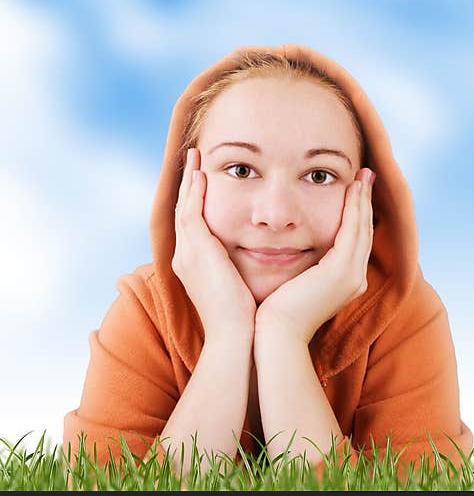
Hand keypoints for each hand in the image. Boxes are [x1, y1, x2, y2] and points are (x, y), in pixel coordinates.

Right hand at [172, 147, 256, 344]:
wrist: (237, 339)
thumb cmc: (247, 320)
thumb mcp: (243, 286)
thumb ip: (245, 269)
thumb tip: (267, 257)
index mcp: (196, 265)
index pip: (194, 225)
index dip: (197, 201)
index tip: (204, 180)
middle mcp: (186, 257)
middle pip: (184, 211)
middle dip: (188, 185)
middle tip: (192, 159)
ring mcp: (188, 254)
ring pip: (184, 206)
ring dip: (189, 180)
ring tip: (194, 157)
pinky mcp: (196, 252)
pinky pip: (191, 213)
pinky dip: (195, 192)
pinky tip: (201, 174)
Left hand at [255, 167, 375, 344]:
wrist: (275, 335)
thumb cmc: (276, 312)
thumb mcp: (297, 284)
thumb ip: (305, 269)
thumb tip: (296, 251)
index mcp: (346, 282)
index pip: (355, 241)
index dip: (358, 214)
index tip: (356, 190)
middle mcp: (355, 278)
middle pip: (364, 231)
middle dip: (365, 201)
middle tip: (367, 175)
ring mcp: (352, 275)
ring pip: (362, 227)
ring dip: (363, 199)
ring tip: (363, 176)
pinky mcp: (342, 271)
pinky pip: (352, 230)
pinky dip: (354, 207)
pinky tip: (352, 189)